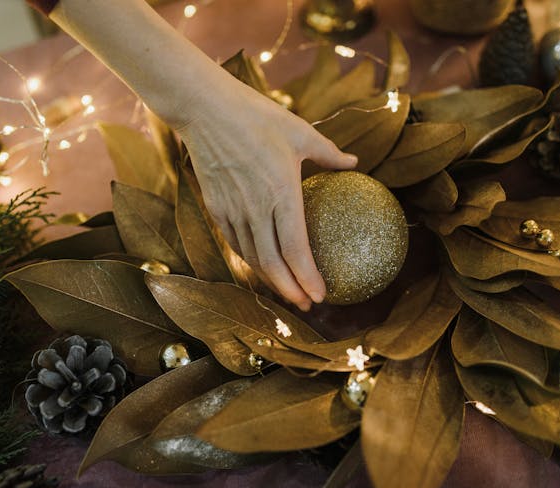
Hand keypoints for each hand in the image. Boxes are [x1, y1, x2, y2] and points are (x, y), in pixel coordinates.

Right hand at [175, 77, 356, 310]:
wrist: (204, 109)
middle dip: (291, 291)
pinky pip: (236, 243)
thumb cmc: (257, 116)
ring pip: (252, 258)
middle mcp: (255, 208)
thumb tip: (355, 164)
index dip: (308, 277)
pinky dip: (251, 260)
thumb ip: (329, 154)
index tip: (321, 296)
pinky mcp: (216, 207)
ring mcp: (232, 210)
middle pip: (273, 264)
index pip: (295, 248)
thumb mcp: (300, 132)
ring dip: (271, 281)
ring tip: (288, 292)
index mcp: (281, 192)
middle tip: (308, 305)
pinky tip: (262, 266)